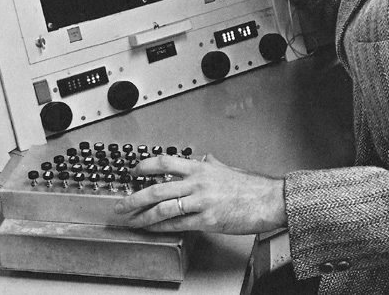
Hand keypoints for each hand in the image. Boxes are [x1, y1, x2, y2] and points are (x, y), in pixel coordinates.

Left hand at [112, 154, 286, 234]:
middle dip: (134, 198)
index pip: (165, 161)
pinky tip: (152, 230)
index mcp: (200, 168)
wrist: (267, 200)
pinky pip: (177, 225)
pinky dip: (161, 228)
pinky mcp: (206, 219)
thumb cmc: (250, 187)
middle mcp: (197, 182)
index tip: (132, 172)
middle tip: (120, 205)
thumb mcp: (227, 169)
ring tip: (131, 221)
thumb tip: (204, 158)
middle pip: (157, 188)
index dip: (144, 166)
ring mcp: (201, 201)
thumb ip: (212, 164)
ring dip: (143, 216)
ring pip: (163, 208)